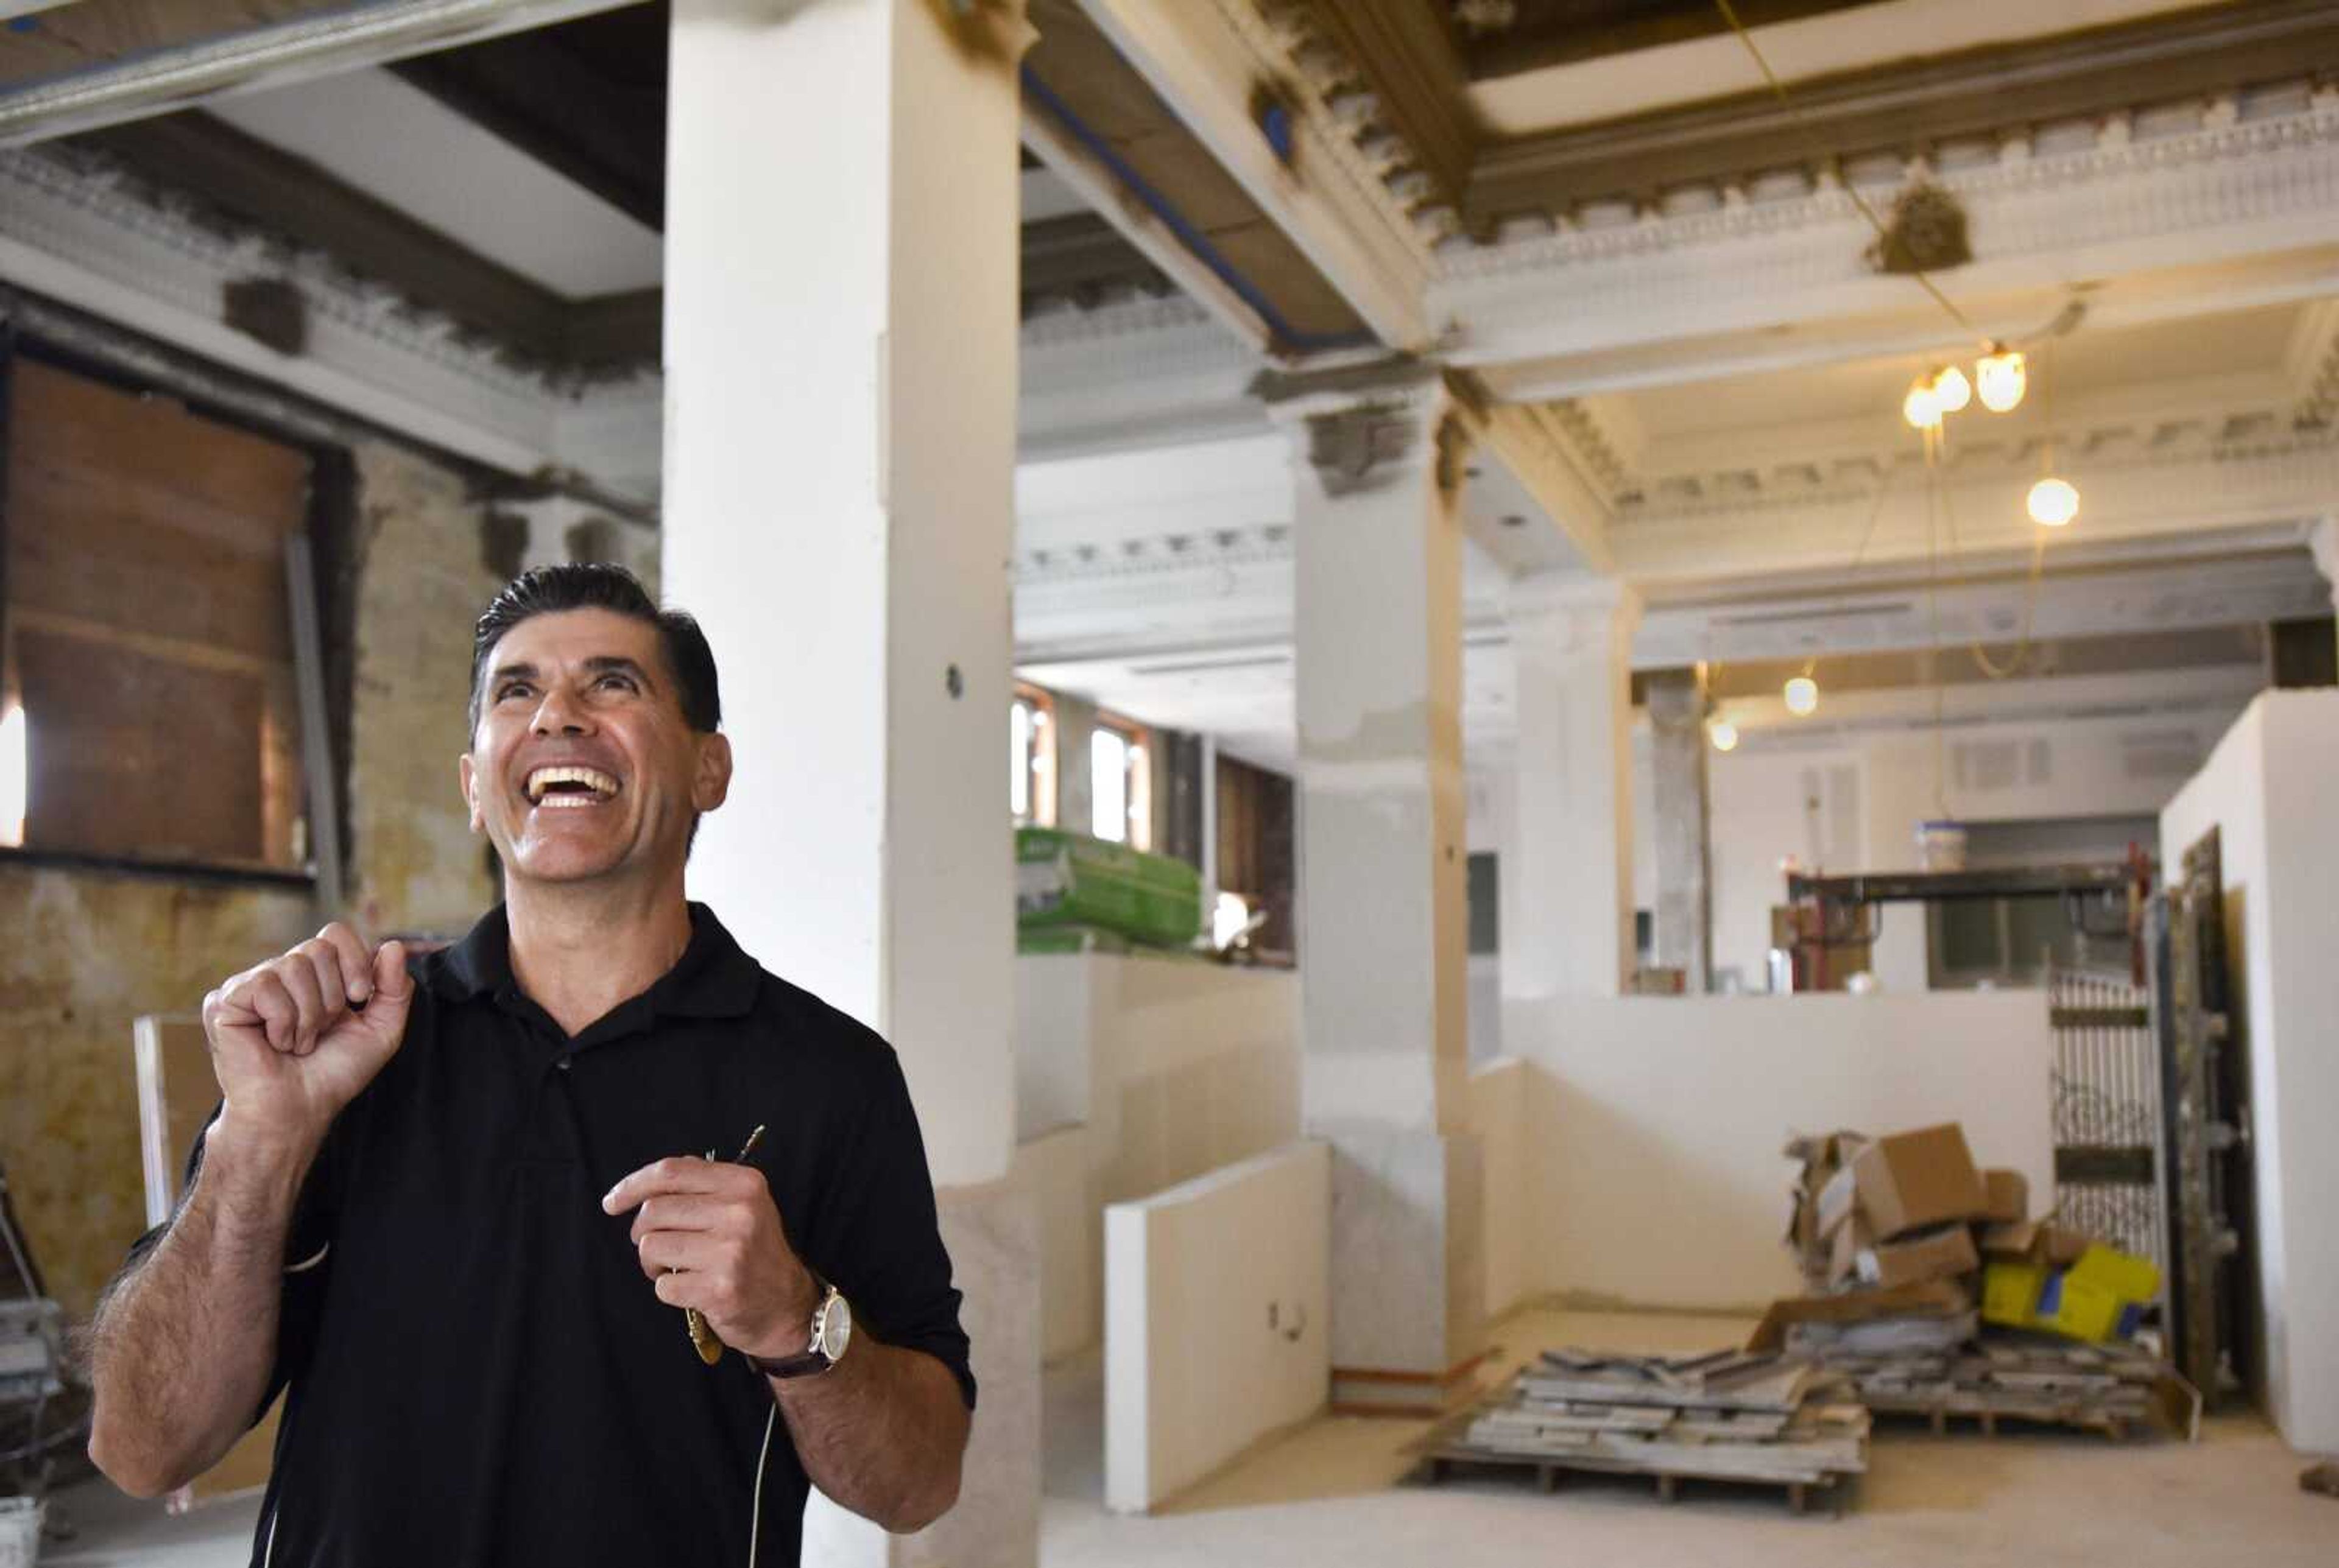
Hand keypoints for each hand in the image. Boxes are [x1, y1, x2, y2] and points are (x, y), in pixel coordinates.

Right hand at [201, 923, 412, 1152]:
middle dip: (333, 997)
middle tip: (320, 1031)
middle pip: (318, 948)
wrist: (299, 1110)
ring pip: (294, 966)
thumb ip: (394, 989)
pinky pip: (266, 986)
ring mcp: (250, 985)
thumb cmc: (334, 1074)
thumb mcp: (381, 1030)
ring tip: (298, 1042)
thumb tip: (394, 945)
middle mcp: (280, 974)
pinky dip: (283, 1022)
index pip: (335, 934)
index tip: (359, 996)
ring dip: (309, 1015)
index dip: (354, 961)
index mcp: (314, 974)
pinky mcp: (224, 1000)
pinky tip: (275, 1043)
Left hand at [602, 1157, 818, 1361]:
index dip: (632, 1185)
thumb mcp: (744, 1205)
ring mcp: (730, 1251)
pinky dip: (668, 1290)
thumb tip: (649, 1181)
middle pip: (653, 1211)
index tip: (612, 1202)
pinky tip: (691, 1289)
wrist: (788, 1306)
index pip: (670, 1172)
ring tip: (676, 1269)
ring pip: (651, 1248)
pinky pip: (662, 1286)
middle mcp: (739, 1212)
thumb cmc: (756, 1253)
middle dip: (642, 1233)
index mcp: (743, 1184)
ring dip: (653, 1264)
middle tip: (659, 1248)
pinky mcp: (719, 1289)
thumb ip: (703, 1185)